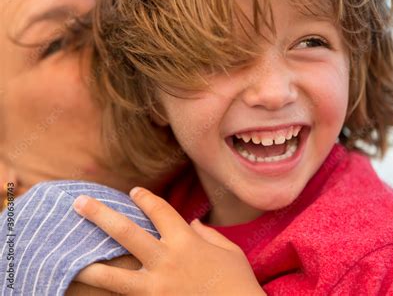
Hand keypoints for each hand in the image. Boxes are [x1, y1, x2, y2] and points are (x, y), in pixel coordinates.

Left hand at [72, 187, 264, 295]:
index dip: (145, 199)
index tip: (134, 192)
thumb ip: (210, 235)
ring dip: (89, 265)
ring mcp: (157, 288)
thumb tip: (195, 225)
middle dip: (101, 215)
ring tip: (68, 258)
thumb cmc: (238, 284)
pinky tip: (92, 293)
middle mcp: (167, 261)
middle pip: (126, 233)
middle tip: (79, 203)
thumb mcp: (230, 253)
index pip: (161, 211)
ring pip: (113, 276)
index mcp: (187, 242)